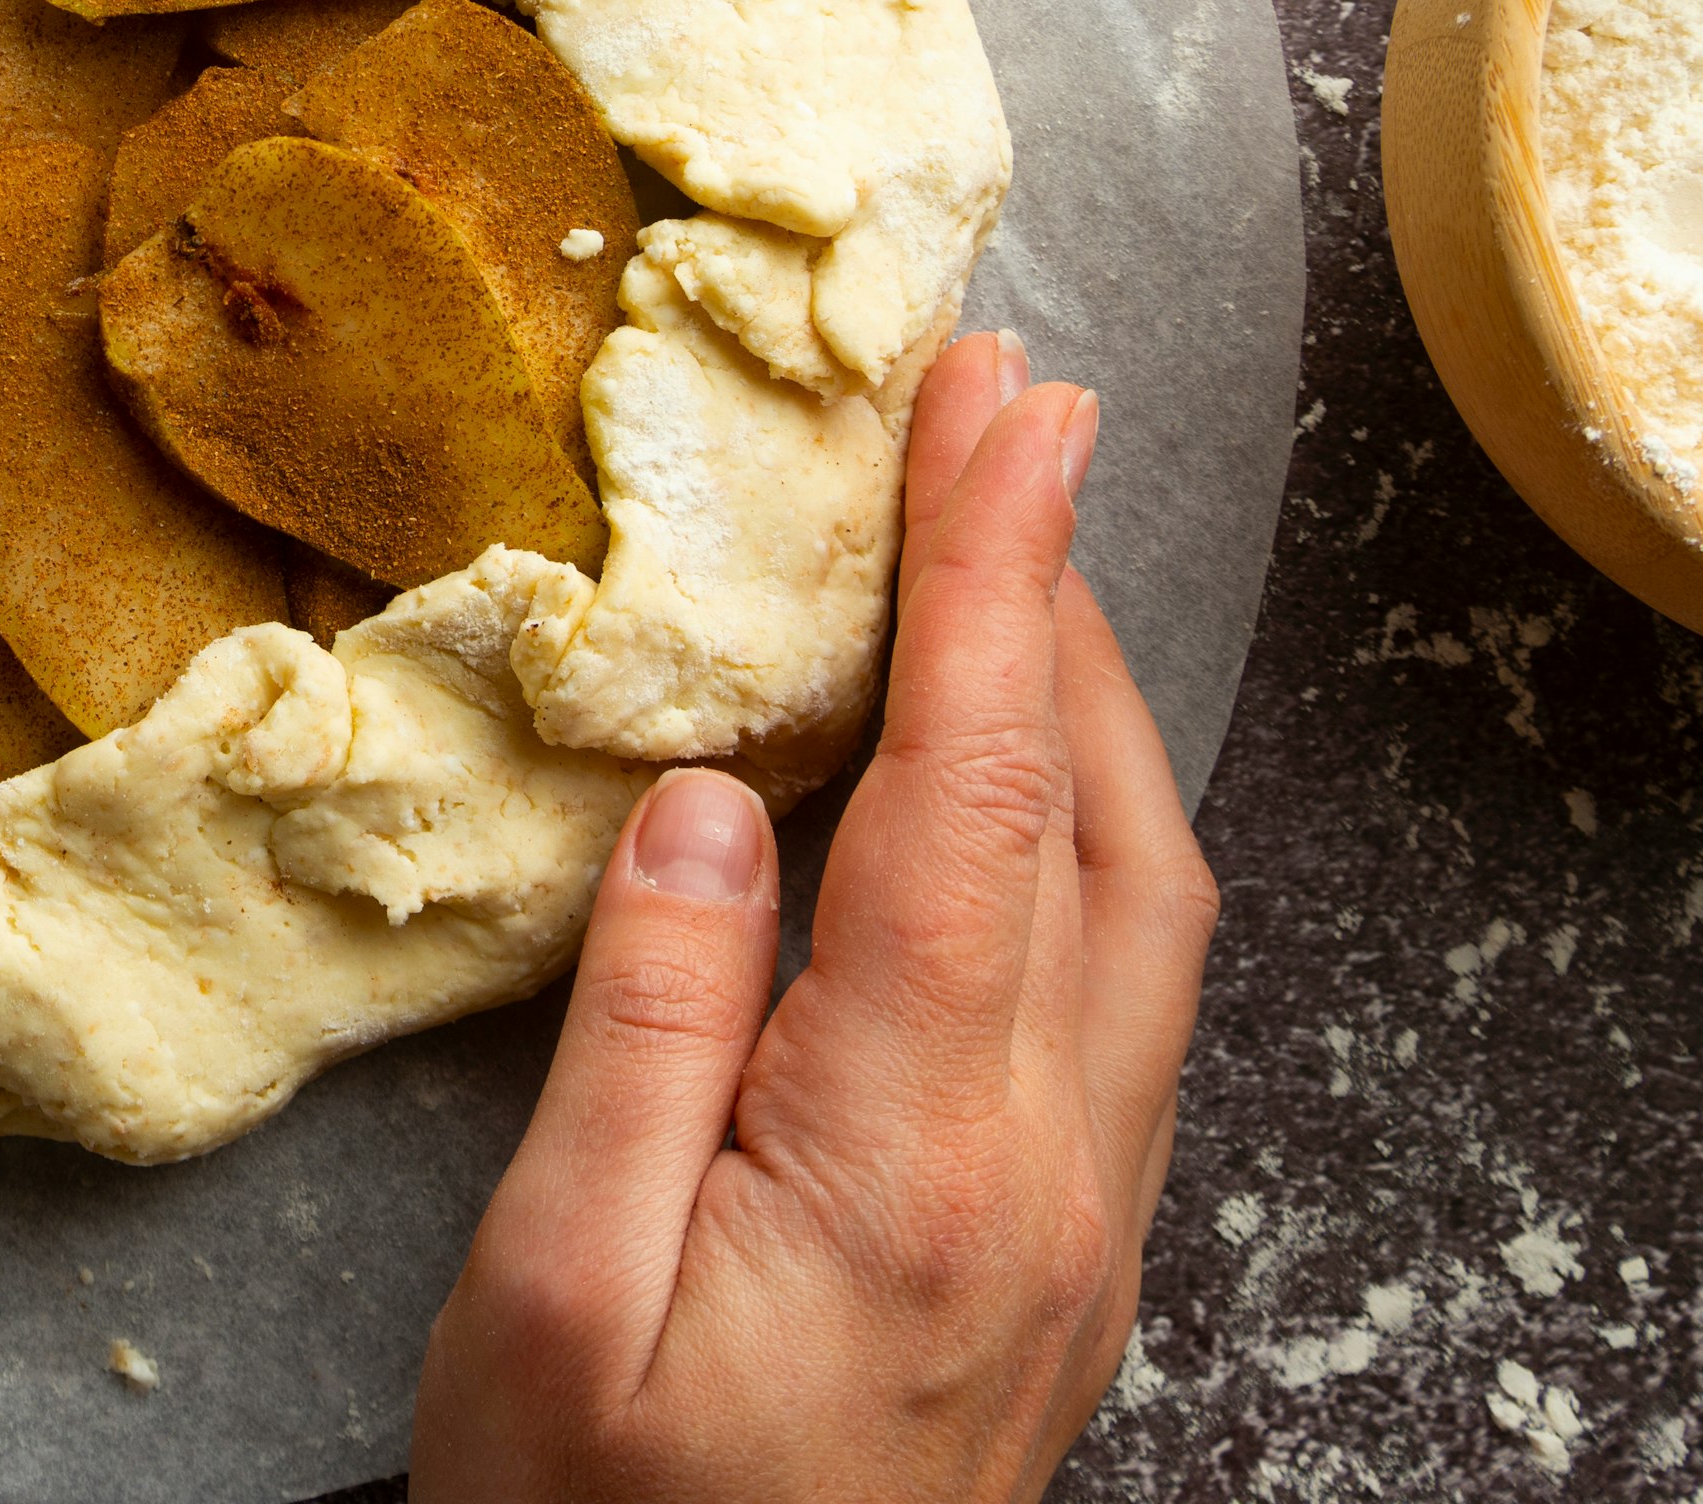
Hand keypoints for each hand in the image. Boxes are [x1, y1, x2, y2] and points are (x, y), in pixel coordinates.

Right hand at [411, 333, 1216, 1503]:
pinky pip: (1124, 987)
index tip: (998, 403)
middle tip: (1012, 412)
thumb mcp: (554, 1298)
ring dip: (1095, 701)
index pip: (980, 800)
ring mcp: (1083, 1222)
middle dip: (1064, 591)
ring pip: (1148, 903)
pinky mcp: (1069, 1254)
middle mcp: (1049, 1174)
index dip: (992, 575)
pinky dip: (1086, 826)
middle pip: (1109, 822)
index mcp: (914, 1159)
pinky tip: (1016, 786)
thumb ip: (644, 1032)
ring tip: (1016, 550)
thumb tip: (707, 798)